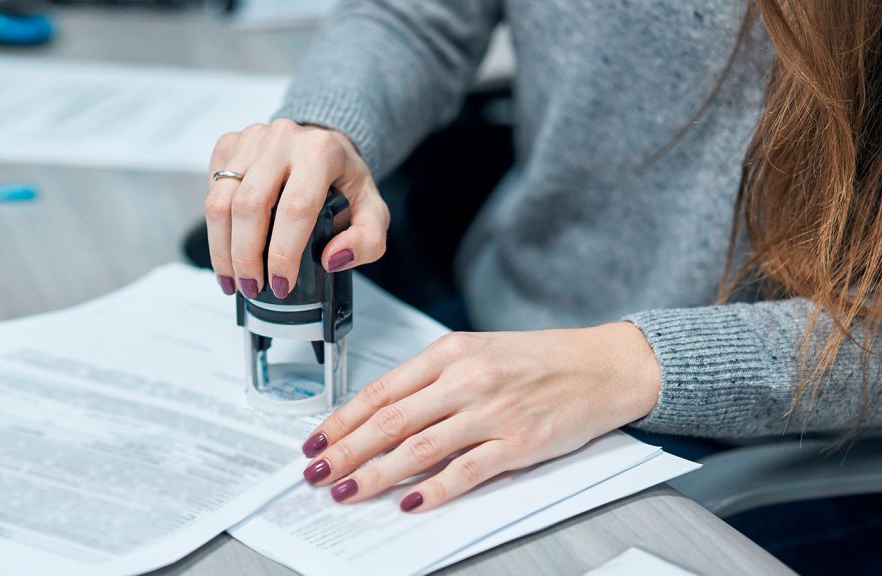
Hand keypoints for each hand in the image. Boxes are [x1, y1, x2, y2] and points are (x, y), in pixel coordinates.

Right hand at [205, 120, 388, 298]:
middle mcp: (282, 139)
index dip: (283, 253)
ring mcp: (251, 140)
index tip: (281, 284)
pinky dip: (215, 229)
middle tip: (252, 287)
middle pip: (249, 206)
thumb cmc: (344, 180)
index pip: (295, 208)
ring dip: (222, 250)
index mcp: (321, 152)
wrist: (323, 146)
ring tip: (233, 279)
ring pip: (220, 202)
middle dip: (245, 257)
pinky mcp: (229, 146)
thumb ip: (366, 241)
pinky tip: (227, 250)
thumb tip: (332, 258)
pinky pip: (211, 193)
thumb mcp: (372, 212)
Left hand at [299, 323, 661, 511]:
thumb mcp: (477, 352)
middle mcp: (466, 379)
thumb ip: (431, 381)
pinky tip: (410, 503)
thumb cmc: (539, 360)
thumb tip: (381, 416)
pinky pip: (467, 471)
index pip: (381, 390)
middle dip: (345, 451)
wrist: (603, 366)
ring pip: (419, 448)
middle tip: (316, 473)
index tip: (315, 440)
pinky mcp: (519, 443)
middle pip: (390, 421)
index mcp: (450, 352)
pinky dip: (435, 490)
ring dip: (376, 475)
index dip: (342, 420)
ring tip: (347, 491)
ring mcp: (493, 412)